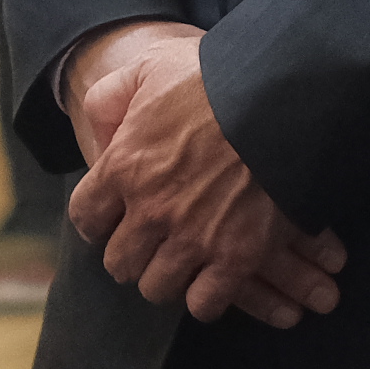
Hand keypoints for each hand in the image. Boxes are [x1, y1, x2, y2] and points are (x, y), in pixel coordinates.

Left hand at [61, 24, 346, 327]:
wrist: (283, 97)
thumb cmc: (218, 77)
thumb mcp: (152, 65)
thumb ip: (112, 93)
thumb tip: (98, 123)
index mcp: (124, 166)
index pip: (86, 216)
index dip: (98, 220)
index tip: (113, 218)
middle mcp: (151, 210)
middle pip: (119, 262)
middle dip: (132, 254)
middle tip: (150, 243)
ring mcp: (193, 238)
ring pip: (158, 287)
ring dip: (167, 276)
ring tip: (182, 262)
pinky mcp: (236, 257)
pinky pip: (205, 303)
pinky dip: (206, 297)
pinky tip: (214, 278)